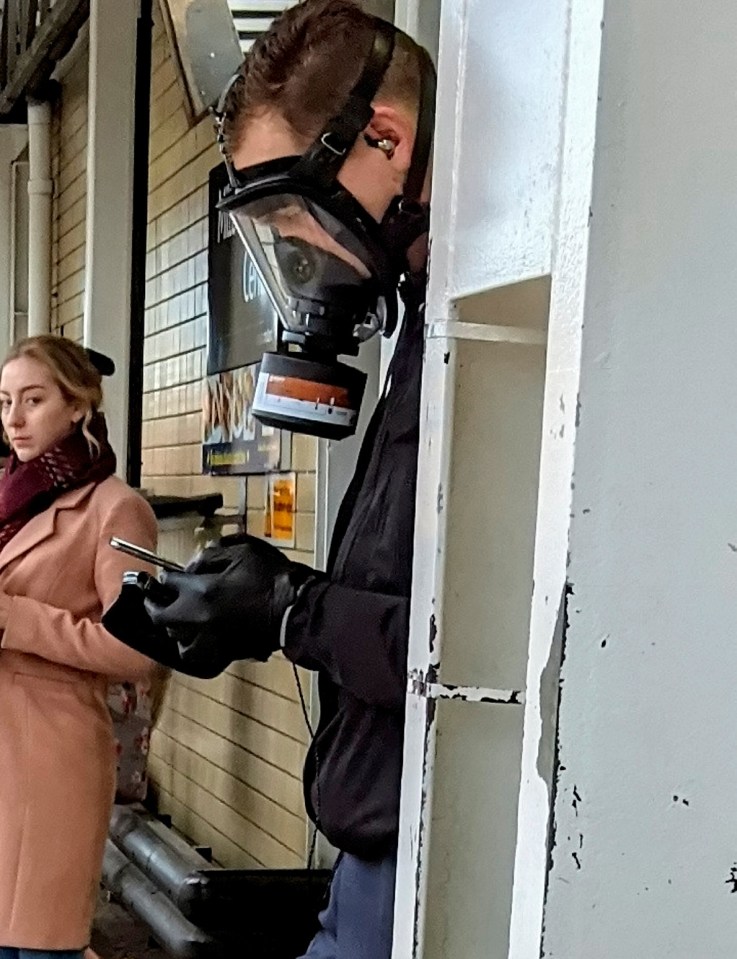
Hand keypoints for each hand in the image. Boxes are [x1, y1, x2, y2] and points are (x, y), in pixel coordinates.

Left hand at [104, 534, 314, 677]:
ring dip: (173, 629)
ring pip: (177, 640)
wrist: (296, 608)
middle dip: (156, 606)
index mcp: (202, 591)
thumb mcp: (243, 550)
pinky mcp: (224, 651)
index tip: (166, 576)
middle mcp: (200, 618)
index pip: (169, 583)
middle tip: (156, 599)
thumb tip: (194, 564)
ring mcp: (211, 638)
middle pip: (162, 617)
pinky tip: (194, 638)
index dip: (166, 577)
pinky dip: (192, 647)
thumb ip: (212, 554)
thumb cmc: (273, 577)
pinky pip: (198, 655)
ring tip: (174, 620)